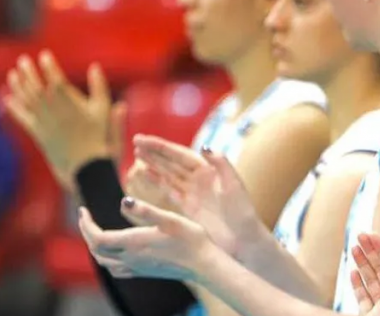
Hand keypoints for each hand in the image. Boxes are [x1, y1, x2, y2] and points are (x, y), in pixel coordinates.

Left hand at [2, 52, 123, 192]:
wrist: (87, 166)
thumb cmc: (100, 137)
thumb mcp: (104, 110)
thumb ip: (99, 87)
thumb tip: (95, 66)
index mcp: (70, 104)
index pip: (55, 80)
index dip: (49, 66)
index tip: (45, 55)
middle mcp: (53, 111)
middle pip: (36, 87)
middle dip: (29, 72)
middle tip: (24, 60)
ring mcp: (43, 122)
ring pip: (27, 100)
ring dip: (18, 85)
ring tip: (13, 74)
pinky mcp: (38, 133)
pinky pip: (22, 118)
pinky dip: (14, 107)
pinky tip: (8, 99)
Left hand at [77, 196, 216, 281]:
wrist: (204, 264)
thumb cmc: (191, 239)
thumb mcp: (171, 219)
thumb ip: (146, 210)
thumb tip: (123, 201)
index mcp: (134, 242)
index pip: (97, 237)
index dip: (85, 224)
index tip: (83, 209)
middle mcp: (131, 257)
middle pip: (96, 249)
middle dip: (87, 233)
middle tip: (86, 217)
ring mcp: (136, 267)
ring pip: (103, 261)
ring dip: (94, 246)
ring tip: (96, 232)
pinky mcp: (143, 272)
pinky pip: (115, 269)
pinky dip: (106, 259)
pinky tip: (114, 253)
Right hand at [132, 134, 263, 257]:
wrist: (243, 239)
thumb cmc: (242, 212)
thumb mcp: (234, 186)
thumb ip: (222, 164)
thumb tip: (204, 146)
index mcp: (210, 170)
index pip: (181, 154)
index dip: (162, 147)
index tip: (144, 140)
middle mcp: (200, 179)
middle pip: (173, 162)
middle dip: (155, 152)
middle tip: (136, 141)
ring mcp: (194, 193)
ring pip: (169, 174)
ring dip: (153, 165)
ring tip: (137, 155)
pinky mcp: (189, 207)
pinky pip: (169, 191)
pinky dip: (157, 182)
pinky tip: (145, 175)